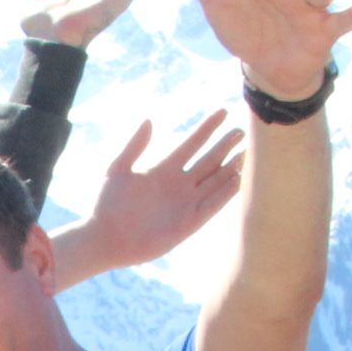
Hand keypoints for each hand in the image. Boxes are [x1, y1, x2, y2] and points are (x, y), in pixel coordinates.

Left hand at [81, 110, 242, 272]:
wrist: (104, 238)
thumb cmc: (105, 205)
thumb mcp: (117, 169)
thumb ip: (134, 146)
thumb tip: (148, 120)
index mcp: (162, 170)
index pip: (192, 144)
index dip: (207, 128)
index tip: (223, 112)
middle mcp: (178, 185)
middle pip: (209, 161)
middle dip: (225, 146)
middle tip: (241, 131)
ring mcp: (185, 204)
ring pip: (215, 181)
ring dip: (231, 168)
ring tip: (248, 152)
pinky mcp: (188, 224)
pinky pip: (212, 206)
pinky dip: (226, 193)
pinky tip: (239, 179)